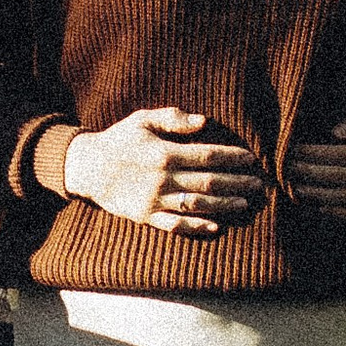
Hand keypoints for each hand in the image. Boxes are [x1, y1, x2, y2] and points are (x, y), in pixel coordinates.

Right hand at [61, 108, 265, 235]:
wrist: (87, 167)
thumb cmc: (119, 140)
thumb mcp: (142, 120)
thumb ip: (173, 118)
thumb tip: (203, 122)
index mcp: (165, 152)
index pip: (208, 156)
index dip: (232, 157)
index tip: (251, 158)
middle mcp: (163, 178)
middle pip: (209, 182)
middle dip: (237, 182)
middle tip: (258, 184)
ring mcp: (155, 200)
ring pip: (197, 204)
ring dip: (224, 205)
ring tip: (244, 203)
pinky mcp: (146, 216)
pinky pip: (175, 225)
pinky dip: (196, 226)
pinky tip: (216, 226)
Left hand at [286, 107, 345, 219]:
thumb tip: (334, 133)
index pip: (333, 155)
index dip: (310, 153)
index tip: (292, 150)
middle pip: (331, 177)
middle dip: (305, 172)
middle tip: (285, 169)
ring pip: (337, 198)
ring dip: (313, 194)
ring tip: (294, 187)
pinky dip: (332, 212)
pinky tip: (316, 205)